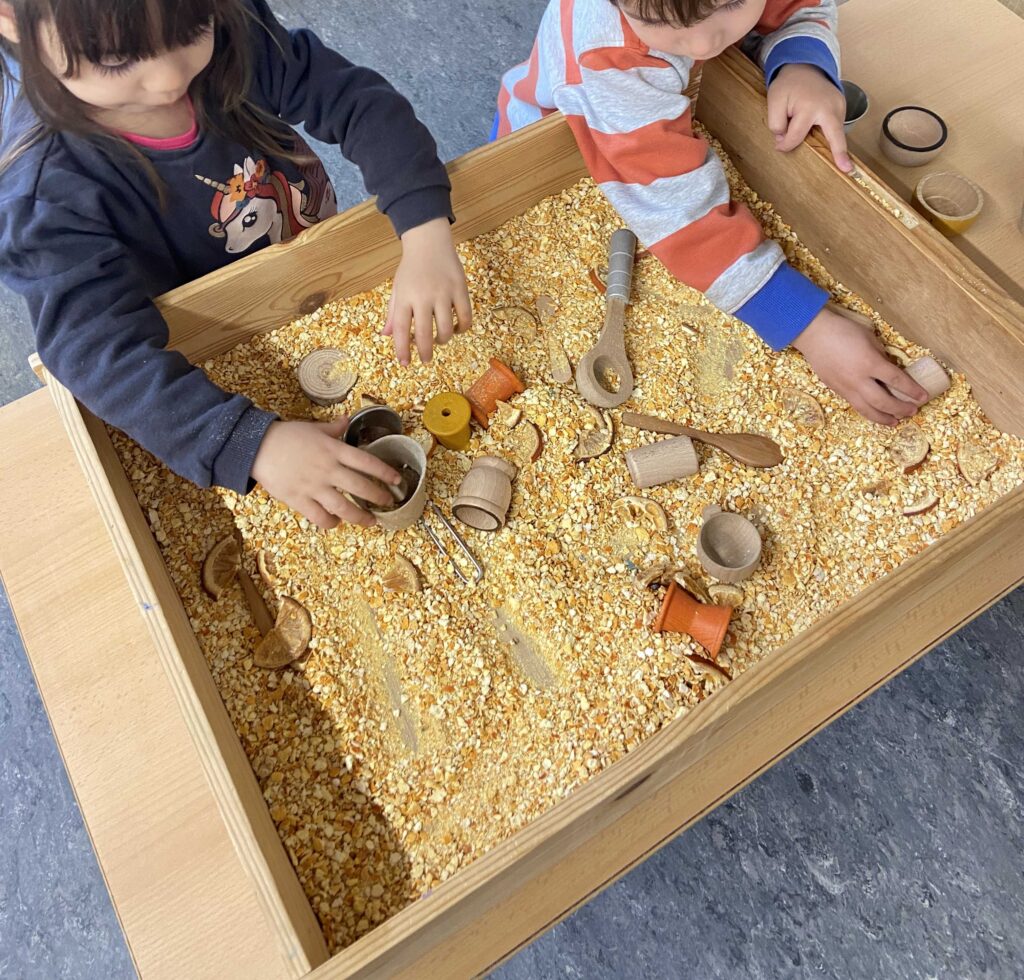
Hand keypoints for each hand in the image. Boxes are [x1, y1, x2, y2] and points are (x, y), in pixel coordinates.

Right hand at [251, 417, 401, 529]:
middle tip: (387, 503)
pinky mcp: (299, 499)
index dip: (385, 473)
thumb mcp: (313, 427)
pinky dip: (331, 522)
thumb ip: (333, 427)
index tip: (397, 480)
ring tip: (370, 521)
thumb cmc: (285, 435)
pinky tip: (336, 521)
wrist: (255, 446)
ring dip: (360, 517)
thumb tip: (347, 420)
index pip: (367, 462)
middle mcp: (327, 469)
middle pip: (361, 487)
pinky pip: (319, 517)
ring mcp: (314, 486)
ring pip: (344, 507)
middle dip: (378, 497)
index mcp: (333, 450)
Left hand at [382, 217, 472, 365]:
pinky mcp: (460, 289)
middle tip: (426, 360)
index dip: (402, 350)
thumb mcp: (398, 288)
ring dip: (442, 341)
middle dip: (425, 352)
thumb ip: (392, 312)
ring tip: (440, 340)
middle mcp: (423, 296)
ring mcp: (443, 293)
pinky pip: (465, 317)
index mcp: (404, 297)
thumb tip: (386, 335)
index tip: (405, 363)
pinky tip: (456, 329)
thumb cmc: (411, 268)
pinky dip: (462, 328)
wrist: (429, 241)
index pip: (400, 330)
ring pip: (445, 329)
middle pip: (424, 334)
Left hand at [767, 63, 851, 172]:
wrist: (805, 67)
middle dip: (840, 152)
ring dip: (827, 140)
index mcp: (811, 107)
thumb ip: (775, 123)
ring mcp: (840, 106)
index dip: (785, 143)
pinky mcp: (843, 107)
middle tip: (847, 169)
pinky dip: (829, 133)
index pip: (796, 137)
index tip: (779, 144)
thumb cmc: (788, 85)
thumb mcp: (774, 100)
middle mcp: (830, 107)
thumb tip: (784, 141)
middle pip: (835, 135)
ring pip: (833, 133)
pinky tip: (822, 130)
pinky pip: (836, 126)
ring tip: (825, 143)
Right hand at [791, 307, 928, 425]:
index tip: (923, 396)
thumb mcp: (870, 338)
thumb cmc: (844, 330)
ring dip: (884, 418)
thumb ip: (881, 356)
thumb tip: (889, 369)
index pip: (897, 381)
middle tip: (913, 411)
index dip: (912, 390)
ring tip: (895, 422)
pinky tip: (875, 414)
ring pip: (867, 410)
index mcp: (870, 363)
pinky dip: (868, 412)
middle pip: (884, 402)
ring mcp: (846, 388)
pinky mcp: (836, 390)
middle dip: (901, 408)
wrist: (814, 334)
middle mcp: (859, 380)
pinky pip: (855, 405)